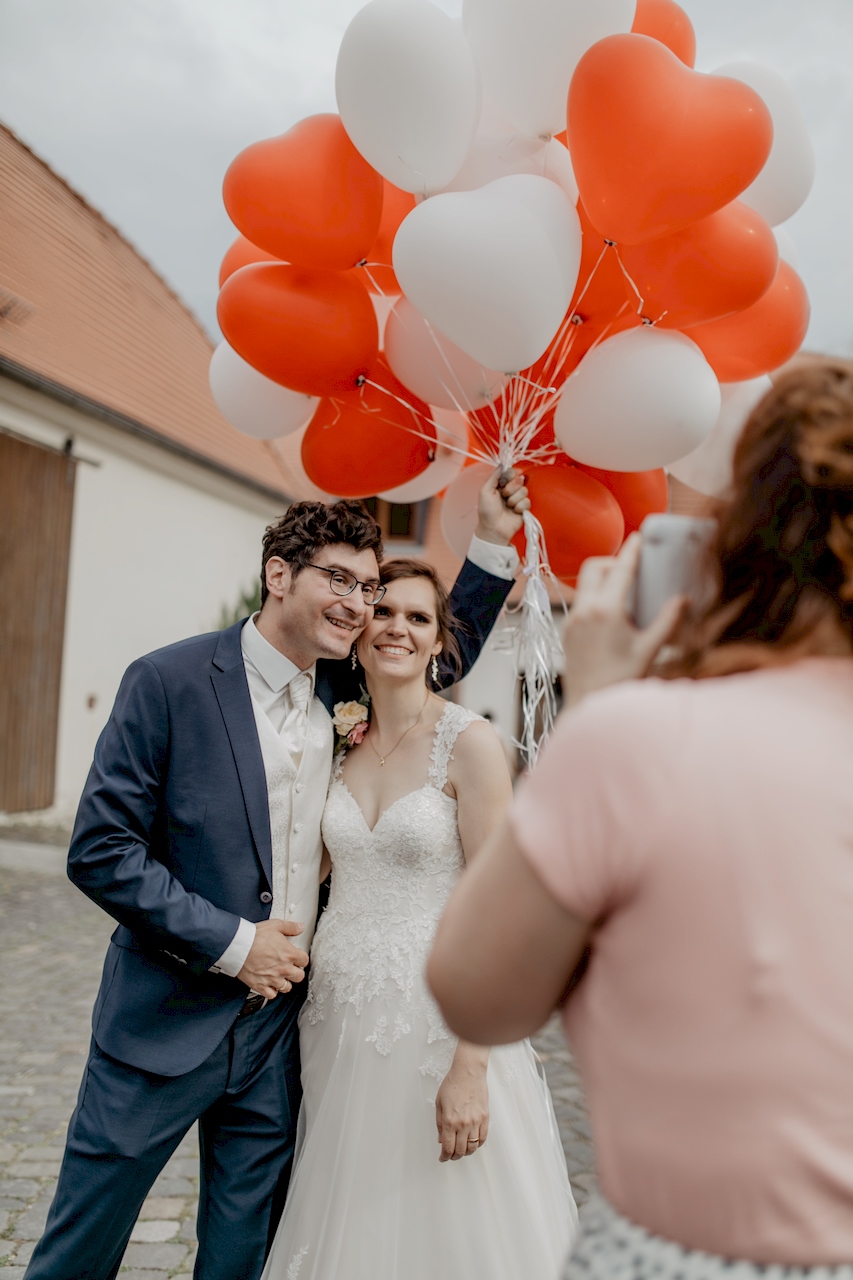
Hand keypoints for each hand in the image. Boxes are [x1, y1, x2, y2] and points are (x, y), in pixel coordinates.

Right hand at [236, 919, 308, 999]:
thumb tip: (300, 927)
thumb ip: (290, 927)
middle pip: (299, 976)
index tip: (297, 958)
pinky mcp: (260, 986)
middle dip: (296, 972)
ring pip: (287, 987)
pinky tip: (269, 985)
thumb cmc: (254, 936)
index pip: (305, 961)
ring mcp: (272, 979)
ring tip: (280, 977)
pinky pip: (272, 995)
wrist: (238, 946)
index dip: (301, 959)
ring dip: (284, 982)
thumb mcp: (275, 925)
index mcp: (290, 954)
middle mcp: (284, 968)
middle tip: (290, 968)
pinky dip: (272, 991)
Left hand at [435, 1048, 489, 1161]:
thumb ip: (440, 1124)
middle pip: (460, 1151)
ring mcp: (476, 1122)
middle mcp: (463, 1124)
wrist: (468, 1073)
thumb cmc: (452, 1085)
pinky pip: (483, 1138)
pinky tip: (473, 1143)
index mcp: (449, 1121)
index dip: (444, 1157)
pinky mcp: (485, 1118)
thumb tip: (441, 1140)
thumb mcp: (439, 1104)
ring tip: (462, 1150)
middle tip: (451, 1155)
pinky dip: (478, 1144)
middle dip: (454, 1156)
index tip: (442, 1158)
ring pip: (472, 1147)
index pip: (448, 1148)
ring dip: (466, 1152)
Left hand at [474, 466, 530, 545]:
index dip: (509, 476)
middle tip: (503, 496)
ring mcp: (518, 499)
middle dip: (511, 488)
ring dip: (514, 499)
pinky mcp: (524, 508)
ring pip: (524, 491)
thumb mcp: (485, 491)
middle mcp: (510, 490)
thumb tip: (502, 464)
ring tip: (508, 506)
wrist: (494, 528)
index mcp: (500, 484)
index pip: (511, 472)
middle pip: (519, 479)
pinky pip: (527, 501)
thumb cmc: (487, 512)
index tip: (503, 483)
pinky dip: (519, 507)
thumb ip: (494, 476)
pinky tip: (514, 512)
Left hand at [563, 533, 684, 708]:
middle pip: (594, 567)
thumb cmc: (621, 681)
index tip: (638, 538)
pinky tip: (611, 614)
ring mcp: (572, 620)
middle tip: (631, 568)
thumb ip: (668, 621)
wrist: (589, 705)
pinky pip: (580, 603)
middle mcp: (585, 610)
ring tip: (623, 592)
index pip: (620, 569)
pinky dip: (594, 598)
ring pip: (584, 585)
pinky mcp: (566, 631)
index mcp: (606, 610)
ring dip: (601, 580)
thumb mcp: (650, 649)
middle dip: (612, 562)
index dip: (630, 551)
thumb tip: (684, 600)